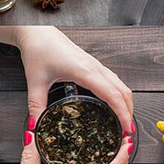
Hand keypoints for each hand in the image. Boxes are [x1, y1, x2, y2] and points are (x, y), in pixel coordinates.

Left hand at [17, 26, 133, 136]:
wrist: (37, 30)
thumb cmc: (38, 49)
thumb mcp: (35, 82)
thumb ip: (36, 107)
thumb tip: (34, 128)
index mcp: (85, 71)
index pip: (112, 96)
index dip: (123, 114)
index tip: (127, 130)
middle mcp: (95, 67)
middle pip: (123, 92)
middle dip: (129, 112)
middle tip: (127, 132)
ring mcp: (95, 65)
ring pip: (120, 85)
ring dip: (125, 103)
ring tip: (123, 122)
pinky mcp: (92, 64)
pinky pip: (112, 81)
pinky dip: (118, 95)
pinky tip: (112, 105)